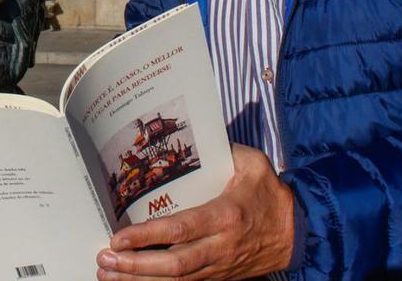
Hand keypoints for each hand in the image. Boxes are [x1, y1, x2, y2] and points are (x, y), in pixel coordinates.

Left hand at [97, 144, 295, 279]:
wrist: (297, 232)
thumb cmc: (270, 193)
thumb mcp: (252, 163)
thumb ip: (223, 149)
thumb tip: (192, 135)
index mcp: (226, 215)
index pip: (180, 229)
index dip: (147, 237)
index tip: (118, 238)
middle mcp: (220, 246)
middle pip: (174, 265)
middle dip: (136, 266)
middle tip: (104, 260)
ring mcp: (218, 266)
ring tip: (107, 275)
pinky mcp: (217, 276)